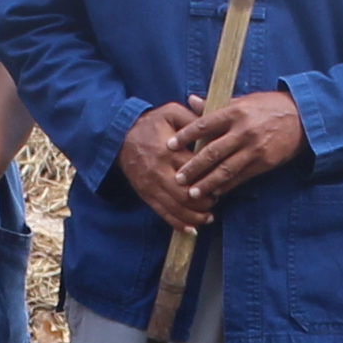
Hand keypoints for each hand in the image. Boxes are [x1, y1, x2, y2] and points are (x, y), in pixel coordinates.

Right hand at [118, 101, 214, 230]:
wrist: (121, 136)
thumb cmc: (152, 123)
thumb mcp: (171, 112)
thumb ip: (193, 118)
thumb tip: (216, 127)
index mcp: (168, 151)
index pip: (194, 169)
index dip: (210, 177)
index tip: (221, 178)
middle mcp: (159, 171)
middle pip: (185, 194)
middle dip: (204, 201)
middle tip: (217, 199)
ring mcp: (151, 186)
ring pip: (175, 208)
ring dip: (194, 216)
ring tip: (209, 217)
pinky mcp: (146, 194)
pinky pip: (163, 213)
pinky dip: (178, 224)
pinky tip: (192, 229)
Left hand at [183, 90, 306, 206]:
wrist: (301, 119)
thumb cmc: (268, 107)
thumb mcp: (242, 101)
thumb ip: (215, 105)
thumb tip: (190, 100)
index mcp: (235, 112)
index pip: (204, 125)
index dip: (185, 136)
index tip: (169, 145)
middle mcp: (243, 131)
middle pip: (212, 152)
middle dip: (193, 167)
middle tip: (177, 178)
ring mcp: (254, 149)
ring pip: (226, 170)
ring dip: (207, 183)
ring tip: (192, 193)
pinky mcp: (263, 163)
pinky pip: (241, 177)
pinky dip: (226, 186)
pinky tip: (214, 193)